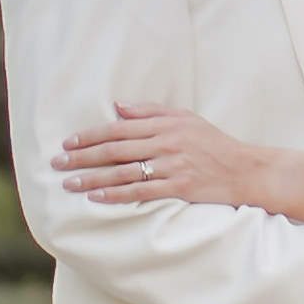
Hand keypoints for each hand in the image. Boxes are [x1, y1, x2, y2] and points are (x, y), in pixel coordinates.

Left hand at [57, 100, 268, 209]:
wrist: (245, 170)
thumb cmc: (214, 143)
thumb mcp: (186, 118)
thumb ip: (151, 111)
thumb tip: (117, 106)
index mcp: (166, 124)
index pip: (118, 127)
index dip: (90, 135)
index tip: (68, 142)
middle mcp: (166, 143)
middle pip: (114, 150)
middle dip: (82, 157)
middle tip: (58, 162)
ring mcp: (172, 166)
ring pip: (122, 172)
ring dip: (92, 178)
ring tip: (69, 182)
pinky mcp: (178, 188)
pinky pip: (140, 192)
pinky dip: (116, 194)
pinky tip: (96, 197)